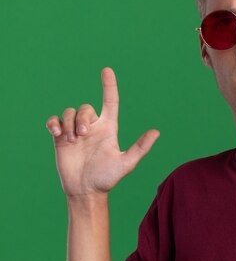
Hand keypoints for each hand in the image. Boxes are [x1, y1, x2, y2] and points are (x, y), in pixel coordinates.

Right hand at [45, 67, 159, 196]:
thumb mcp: (126, 163)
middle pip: (86, 107)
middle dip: (82, 117)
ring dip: (69, 123)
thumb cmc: (107, 178)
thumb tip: (156, 132)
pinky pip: (54, 120)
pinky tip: (56, 134)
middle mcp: (93, 126)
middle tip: (82, 135)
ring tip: (72, 140)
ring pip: (69, 112)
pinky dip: (53, 124)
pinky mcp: (60, 138)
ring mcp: (76, 131)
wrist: (85, 190)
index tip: (107, 70)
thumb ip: (140, 147)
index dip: (109, 86)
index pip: (110, 101)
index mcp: (109, 128)